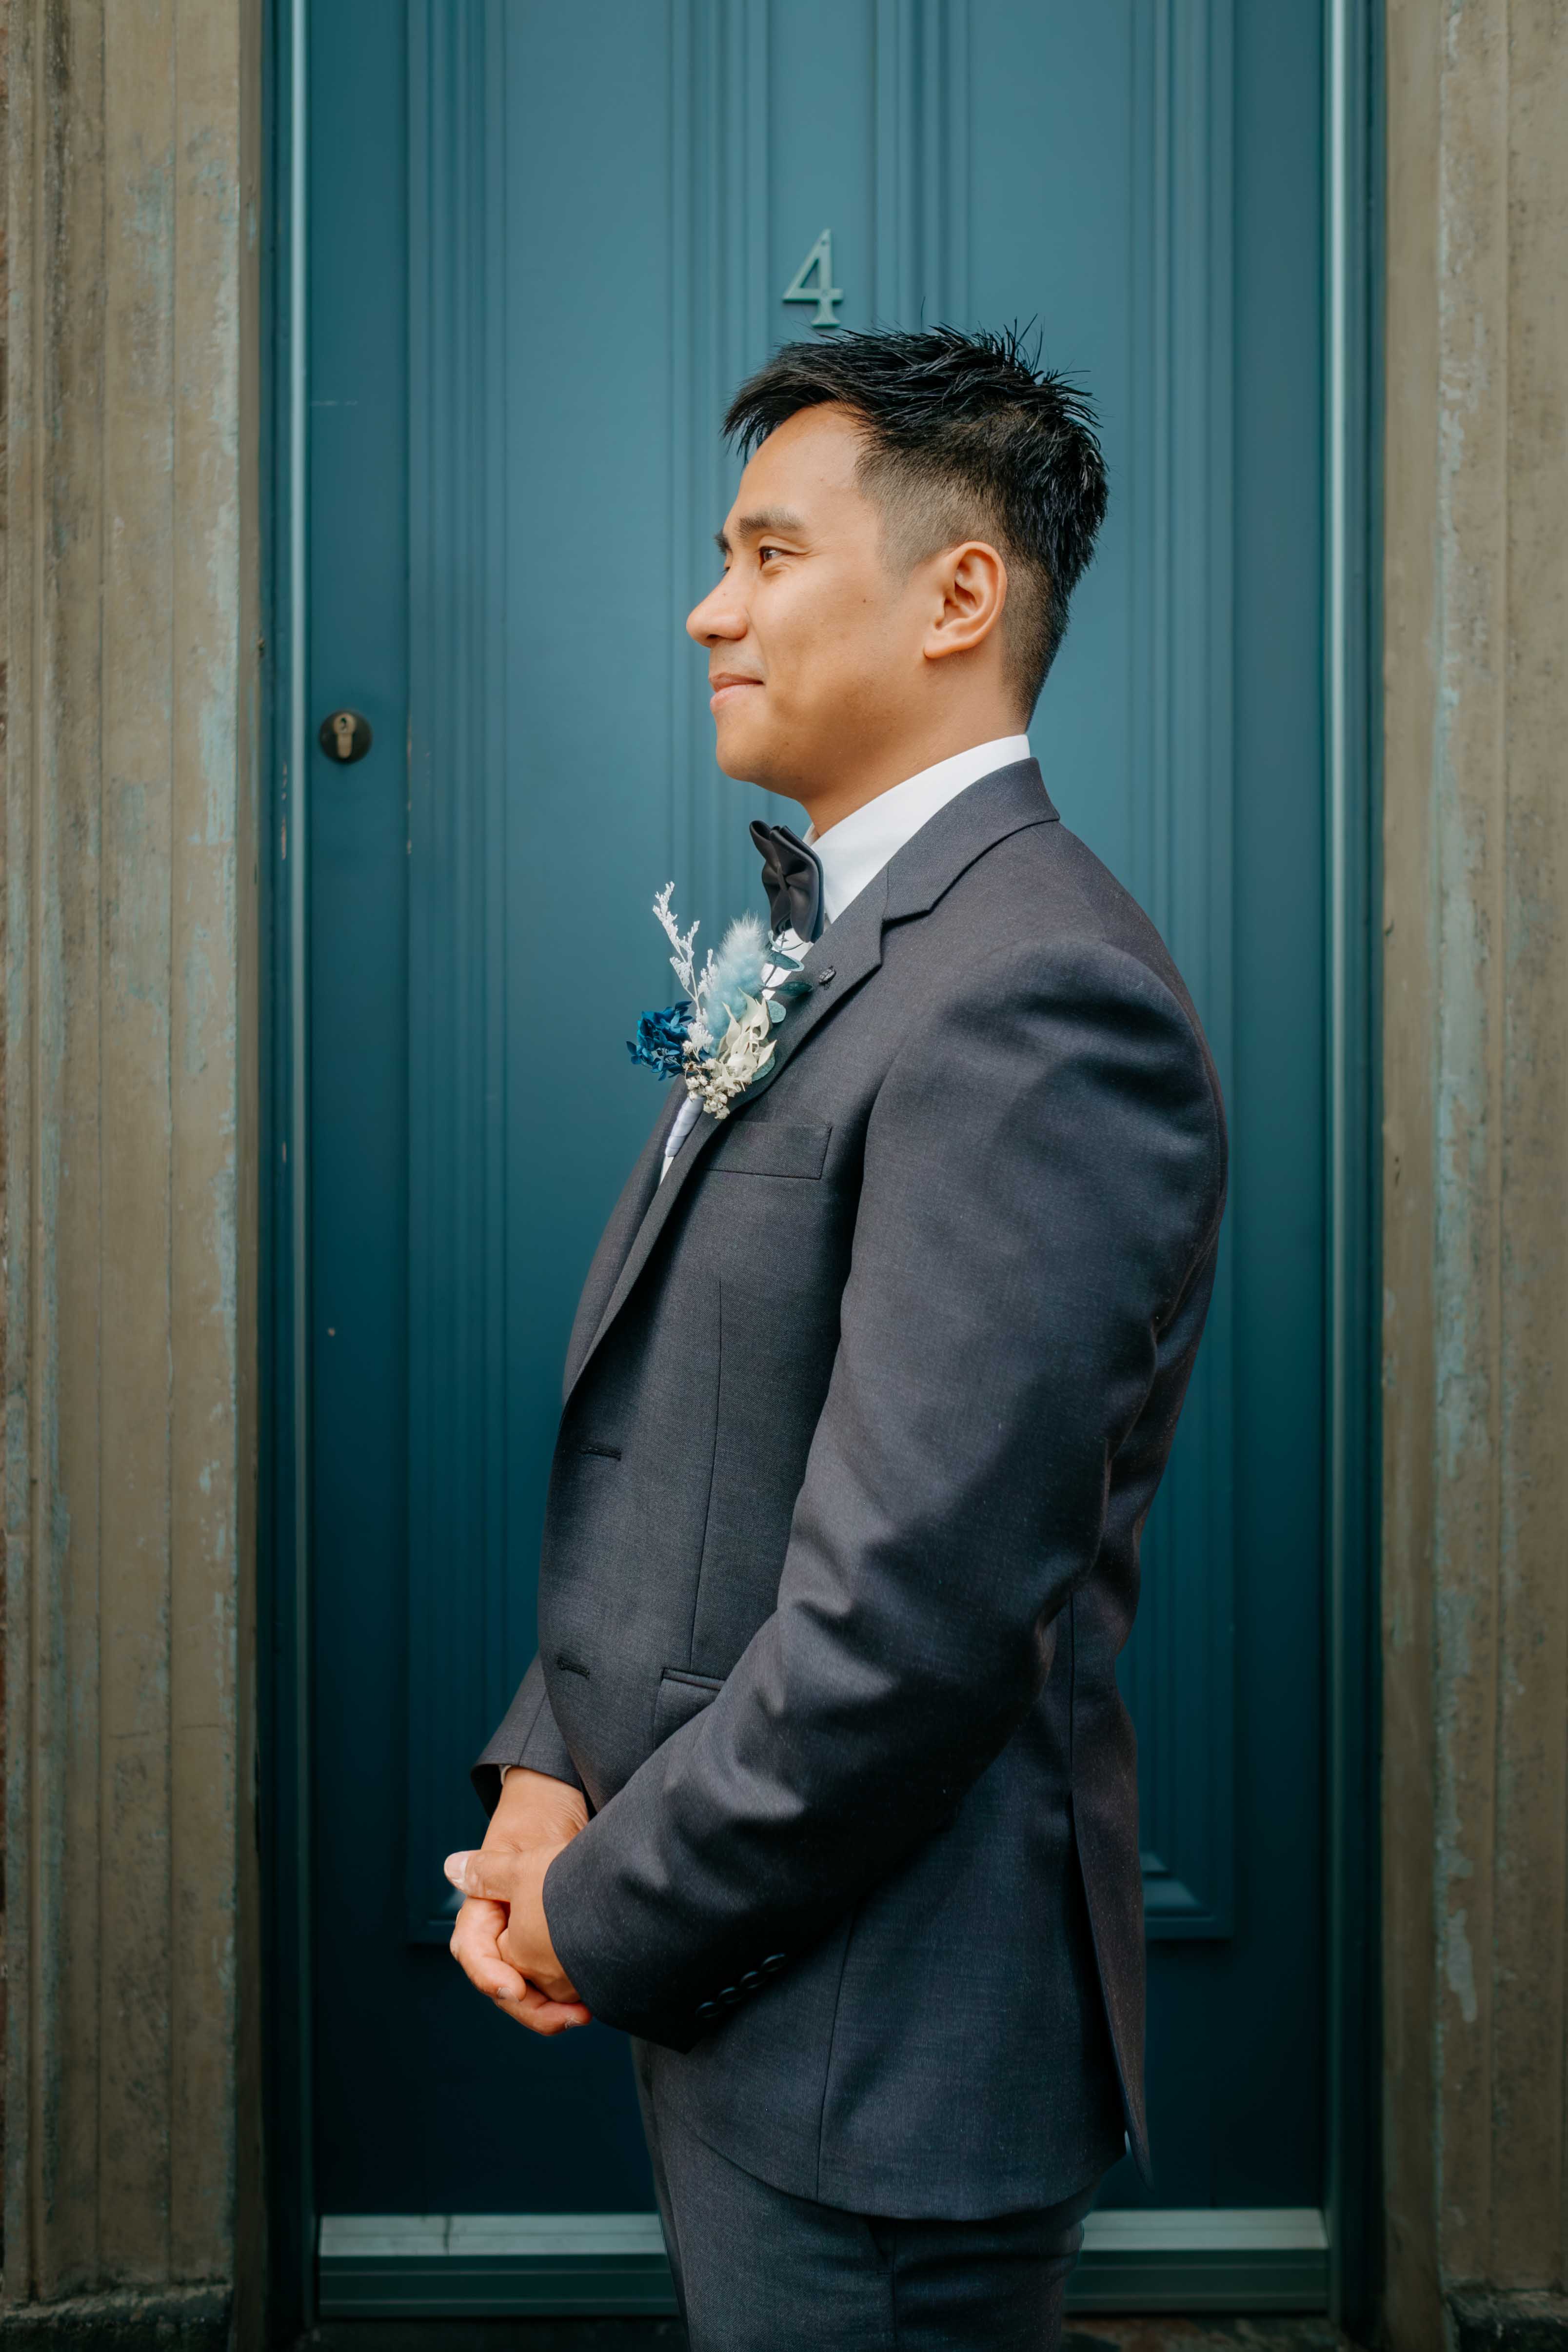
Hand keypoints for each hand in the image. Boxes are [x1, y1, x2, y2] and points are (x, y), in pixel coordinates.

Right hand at [446, 1768, 590, 2036]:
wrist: (568, 1824)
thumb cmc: (539, 1830)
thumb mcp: (518, 1852)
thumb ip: (489, 1869)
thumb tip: (453, 1868)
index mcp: (482, 1915)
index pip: (475, 1953)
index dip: (489, 1976)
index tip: (513, 1989)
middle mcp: (500, 1938)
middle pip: (503, 1987)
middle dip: (530, 2009)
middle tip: (565, 2019)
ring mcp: (527, 1949)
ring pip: (529, 1995)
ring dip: (551, 2012)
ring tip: (584, 2014)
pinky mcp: (554, 1955)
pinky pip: (554, 1989)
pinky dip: (568, 2002)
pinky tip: (593, 2003)